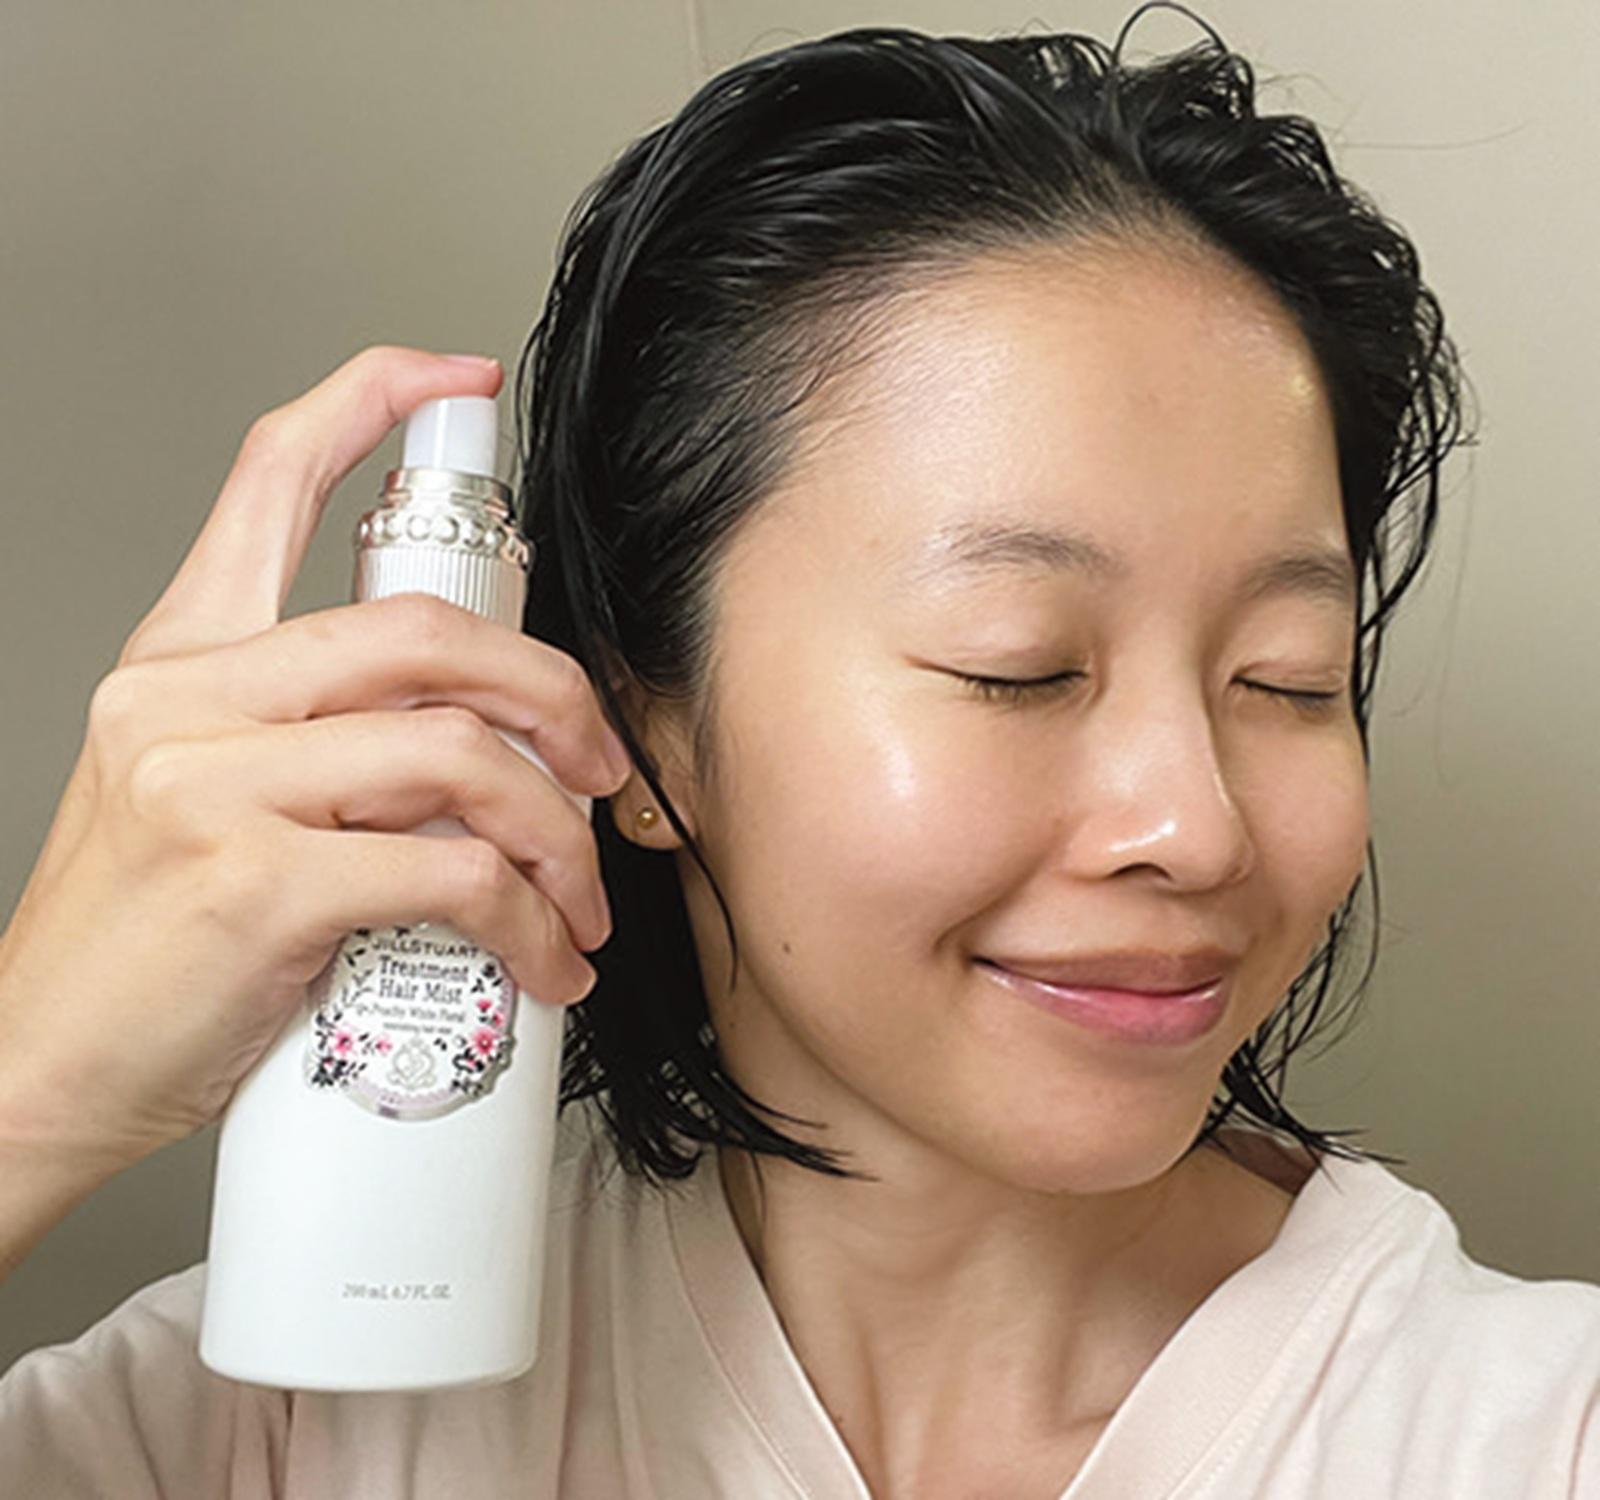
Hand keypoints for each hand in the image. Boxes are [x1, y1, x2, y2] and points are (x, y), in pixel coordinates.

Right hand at [0, 345, 631, 1180]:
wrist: (40, 1073)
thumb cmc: (135, 952)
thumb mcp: (192, 802)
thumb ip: (316, 745)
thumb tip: (471, 753)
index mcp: (181, 662)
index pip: (267, 479)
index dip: (368, 401)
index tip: (453, 381)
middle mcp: (191, 699)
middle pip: (425, 627)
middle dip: (553, 693)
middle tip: (600, 764)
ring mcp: (217, 784)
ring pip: (460, 753)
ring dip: (559, 832)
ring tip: (579, 896)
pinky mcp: (257, 883)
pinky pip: (453, 871)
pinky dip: (528, 919)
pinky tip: (541, 960)